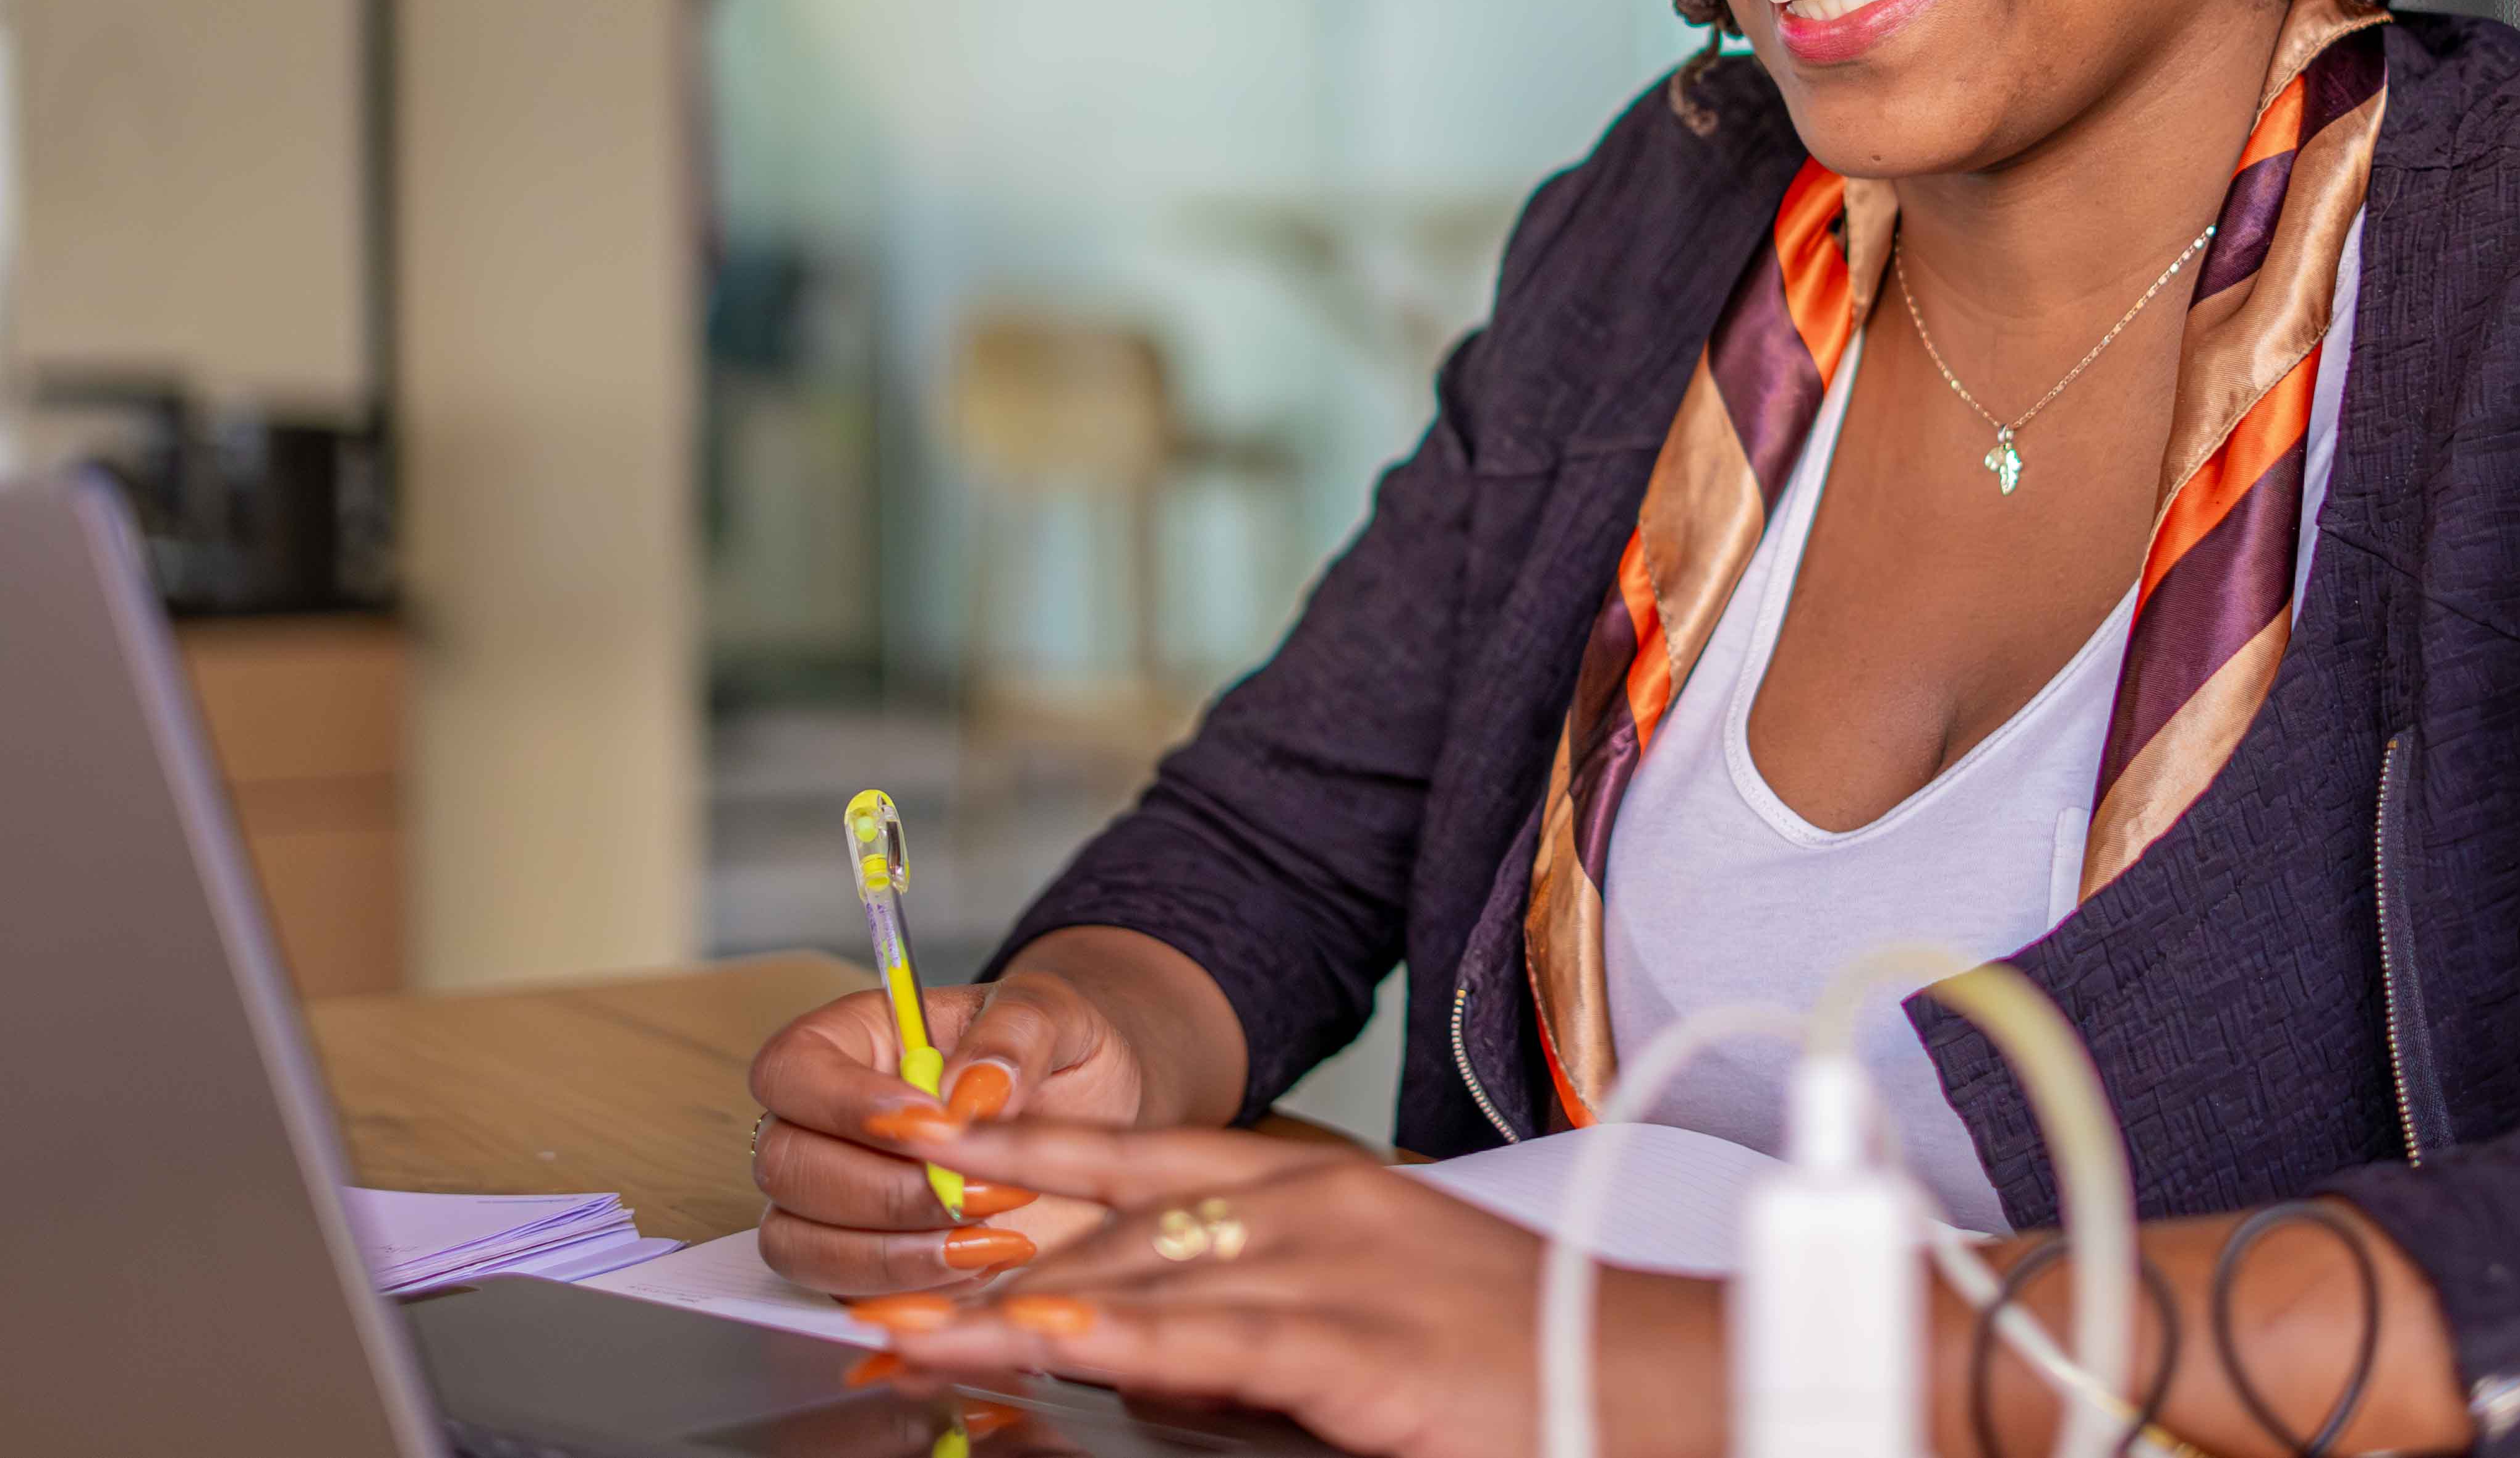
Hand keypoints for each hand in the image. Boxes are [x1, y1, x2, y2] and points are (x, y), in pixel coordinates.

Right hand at [747, 966, 1153, 1295]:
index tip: (927, 1118)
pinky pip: (843, 1293)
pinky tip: (984, 1262)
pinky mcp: (854, 1262)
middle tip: (977, 1194)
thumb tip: (968, 1092)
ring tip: (992, 1236)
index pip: (790, 1069)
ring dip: (893, 1252)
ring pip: (799, 1243)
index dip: (842, 1102)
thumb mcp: (1052, 1016)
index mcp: (849, 1042)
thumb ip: (1014, 1036)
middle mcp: (821, 1123)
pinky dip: (911, 1290)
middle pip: (785, 1166)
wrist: (1087, 1114)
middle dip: (886, 1191)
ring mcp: (828, 1199)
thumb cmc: (1050, 1053)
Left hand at [844, 1121, 1726, 1457]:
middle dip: (987, 1265)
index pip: (1140, 1152)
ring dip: (1012, 1313)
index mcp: (1318, 1186)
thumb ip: (1241, 1333)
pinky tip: (1049, 1340)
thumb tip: (1130, 1357)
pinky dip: (1126, 1337)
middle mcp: (1317, 1202)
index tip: (917, 1140)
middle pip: (1119, 1226)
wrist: (1652, 1378)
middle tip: (867, 1298)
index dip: (1021, 1148)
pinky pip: (1218, 1339)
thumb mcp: (1358, 1324)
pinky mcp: (1363, 1342)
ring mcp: (1340, 1264)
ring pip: (1147, 1276)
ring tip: (907, 1338)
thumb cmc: (1514, 1362)